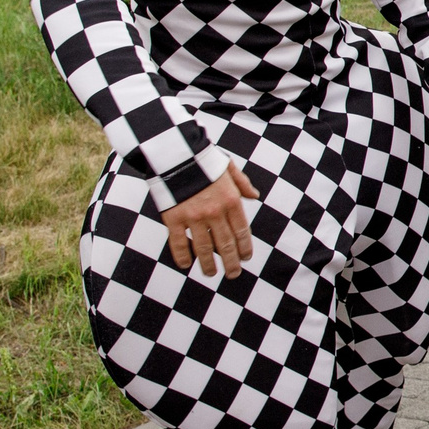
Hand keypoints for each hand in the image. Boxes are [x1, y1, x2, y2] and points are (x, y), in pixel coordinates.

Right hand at [161, 162, 259, 278]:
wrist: (175, 154)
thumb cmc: (203, 160)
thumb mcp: (228, 167)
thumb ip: (242, 183)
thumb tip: (255, 196)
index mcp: (231, 201)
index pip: (242, 231)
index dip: (244, 248)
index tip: (245, 258)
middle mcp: (215, 212)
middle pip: (226, 244)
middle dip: (231, 262)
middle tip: (233, 274)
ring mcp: (193, 217)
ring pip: (203, 248)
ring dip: (208, 264)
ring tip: (210, 274)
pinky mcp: (173, 218)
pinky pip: (178, 242)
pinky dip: (182, 256)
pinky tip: (185, 265)